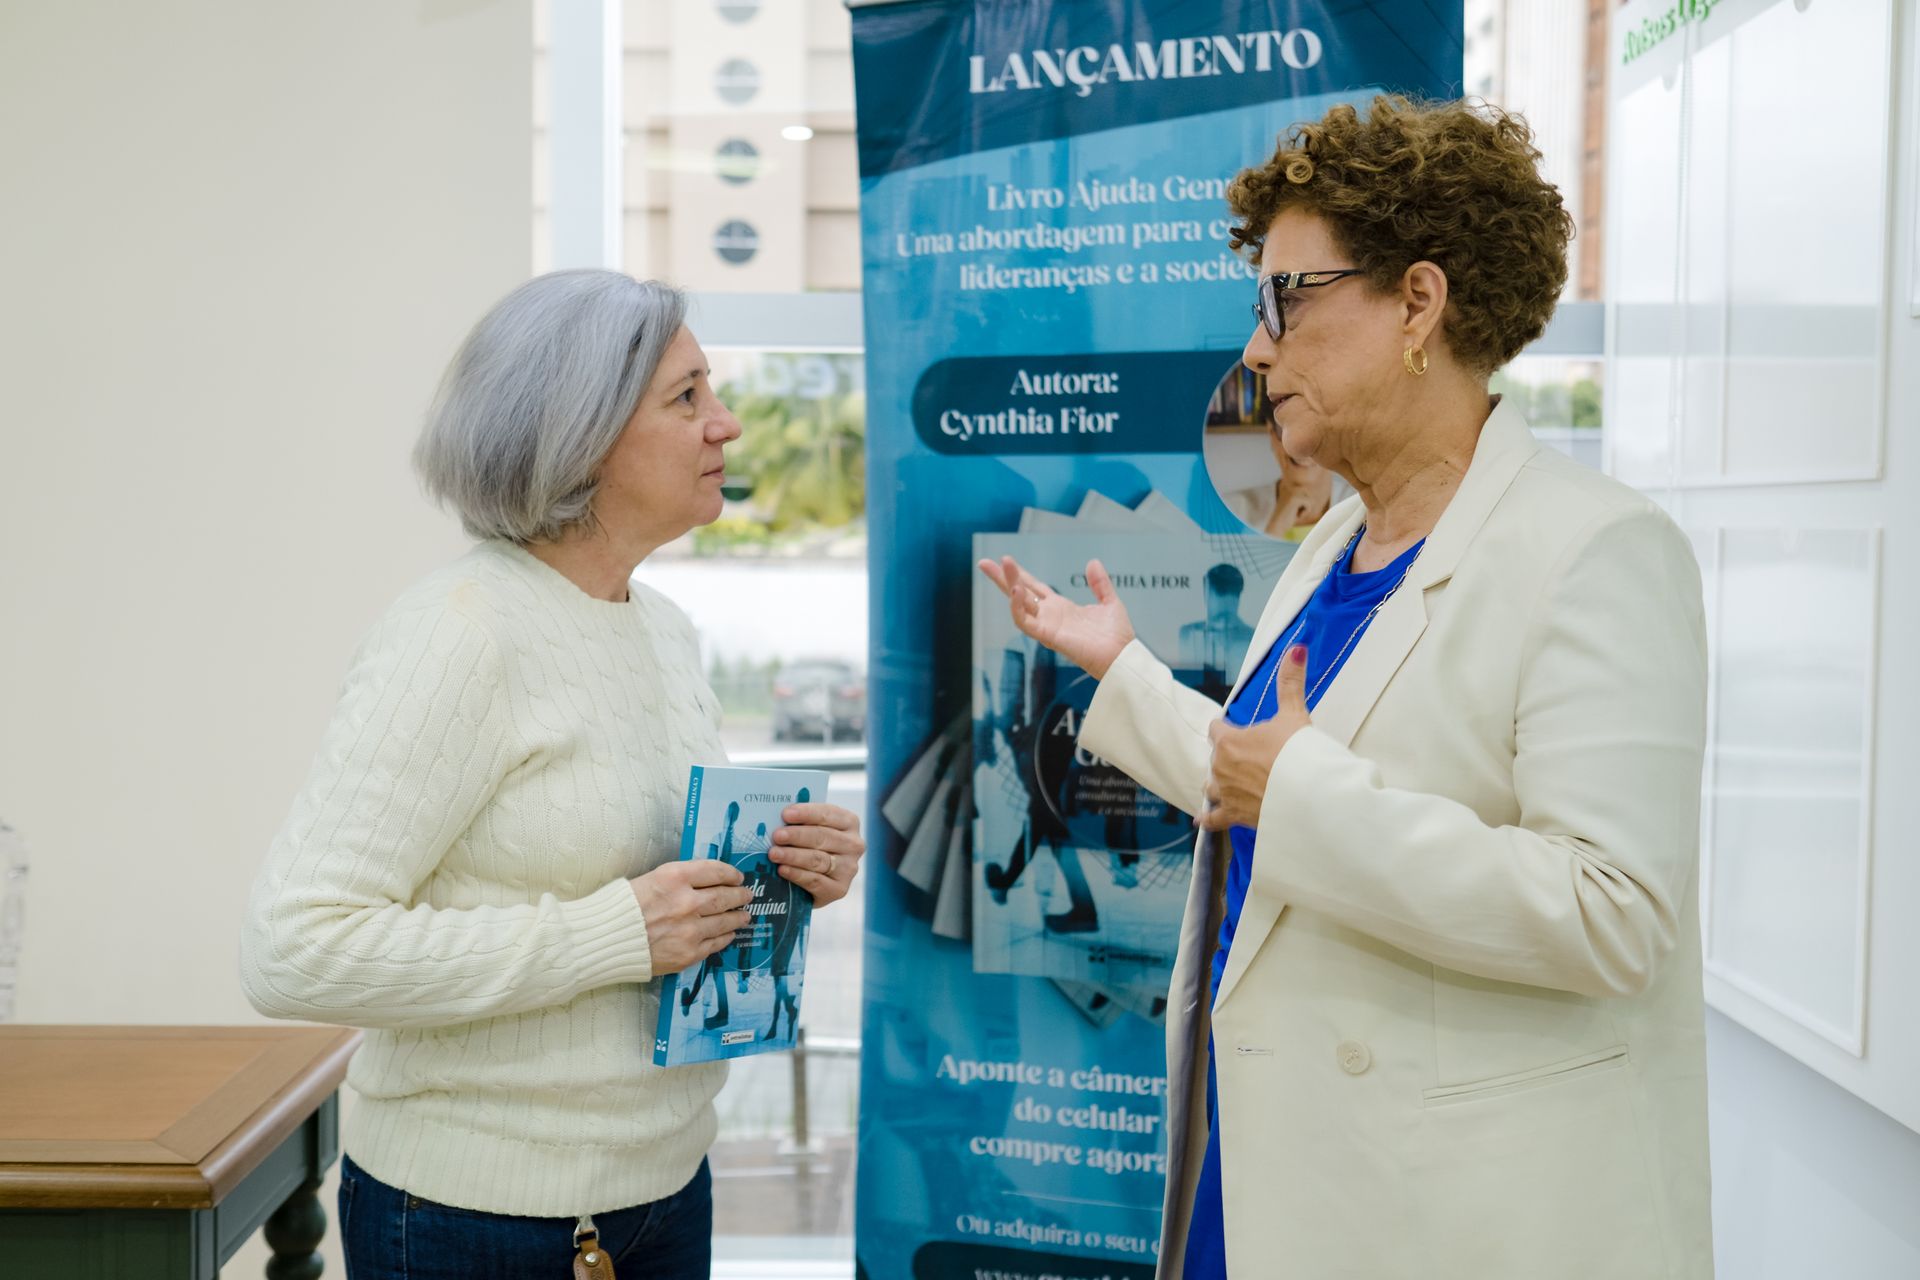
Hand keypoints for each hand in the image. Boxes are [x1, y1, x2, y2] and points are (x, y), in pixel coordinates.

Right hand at [630, 860, 752, 973]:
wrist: (603, 940)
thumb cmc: (621, 906)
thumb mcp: (651, 879)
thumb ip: (680, 880)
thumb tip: (706, 881)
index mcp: (674, 878)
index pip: (715, 871)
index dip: (731, 873)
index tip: (737, 876)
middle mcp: (686, 902)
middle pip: (725, 896)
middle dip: (740, 895)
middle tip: (746, 895)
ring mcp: (690, 929)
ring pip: (725, 921)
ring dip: (738, 917)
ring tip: (744, 915)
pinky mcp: (688, 953)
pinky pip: (715, 943)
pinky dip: (725, 937)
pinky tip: (728, 934)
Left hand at [771, 802, 865, 906]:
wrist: (816, 882)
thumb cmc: (810, 847)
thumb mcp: (810, 830)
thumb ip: (800, 822)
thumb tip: (777, 818)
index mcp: (849, 822)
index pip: (828, 814)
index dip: (806, 813)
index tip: (786, 814)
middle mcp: (853, 845)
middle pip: (822, 837)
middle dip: (797, 835)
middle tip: (777, 836)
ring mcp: (848, 868)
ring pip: (818, 859)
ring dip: (793, 856)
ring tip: (773, 853)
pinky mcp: (839, 890)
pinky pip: (815, 881)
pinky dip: (796, 874)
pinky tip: (782, 870)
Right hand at [977, 555, 1136, 678]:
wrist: (1122, 657)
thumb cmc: (1117, 637)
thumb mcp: (1109, 602)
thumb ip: (1099, 584)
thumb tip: (1092, 562)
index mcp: (1061, 608)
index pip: (1033, 587)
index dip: (1019, 574)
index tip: (1004, 560)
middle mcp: (1050, 616)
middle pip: (1020, 593)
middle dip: (1002, 578)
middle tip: (984, 563)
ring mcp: (1047, 626)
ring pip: (1019, 604)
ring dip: (1009, 584)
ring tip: (1002, 565)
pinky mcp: (1048, 636)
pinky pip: (1025, 622)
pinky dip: (1017, 607)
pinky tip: (1016, 590)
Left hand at [1199, 645, 1311, 832]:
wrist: (1310, 796)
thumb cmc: (1300, 754)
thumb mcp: (1295, 714)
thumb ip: (1291, 682)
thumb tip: (1296, 648)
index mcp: (1230, 741)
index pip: (1217, 729)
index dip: (1226, 729)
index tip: (1234, 730)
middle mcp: (1221, 768)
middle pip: (1216, 759)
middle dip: (1228, 758)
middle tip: (1249, 760)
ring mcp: (1226, 794)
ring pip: (1211, 787)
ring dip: (1218, 784)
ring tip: (1228, 784)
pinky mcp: (1234, 817)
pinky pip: (1213, 818)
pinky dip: (1208, 818)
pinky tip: (1202, 819)